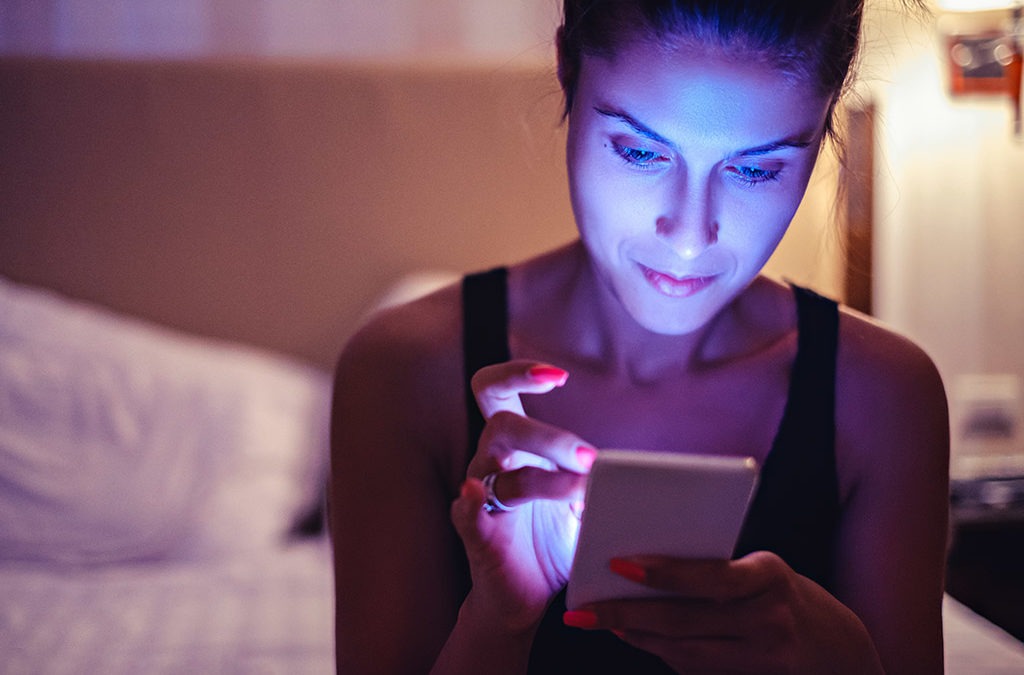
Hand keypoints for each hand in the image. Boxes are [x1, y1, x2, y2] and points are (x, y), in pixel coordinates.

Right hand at [450, 360, 595, 632]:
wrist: (525, 596)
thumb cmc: (555, 539)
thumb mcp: (585, 499)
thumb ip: (603, 476)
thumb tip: (644, 470)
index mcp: (515, 445)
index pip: (495, 390)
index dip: (518, 373)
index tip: (558, 377)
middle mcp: (491, 461)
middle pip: (502, 423)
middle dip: (551, 436)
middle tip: (590, 460)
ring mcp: (480, 495)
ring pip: (499, 469)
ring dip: (546, 478)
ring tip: (584, 494)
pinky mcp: (474, 532)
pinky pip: (464, 511)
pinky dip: (469, 500)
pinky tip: (474, 493)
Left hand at [564, 552, 882, 673]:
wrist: (838, 652)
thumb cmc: (786, 596)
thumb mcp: (762, 572)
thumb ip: (717, 573)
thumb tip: (645, 571)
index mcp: (770, 576)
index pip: (711, 576)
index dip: (664, 573)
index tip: (619, 565)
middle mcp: (770, 619)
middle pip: (686, 620)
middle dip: (628, 613)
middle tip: (584, 610)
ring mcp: (764, 657)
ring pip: (685, 651)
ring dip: (638, 635)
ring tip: (602, 621)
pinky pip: (696, 669)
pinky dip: (663, 653)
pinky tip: (638, 636)